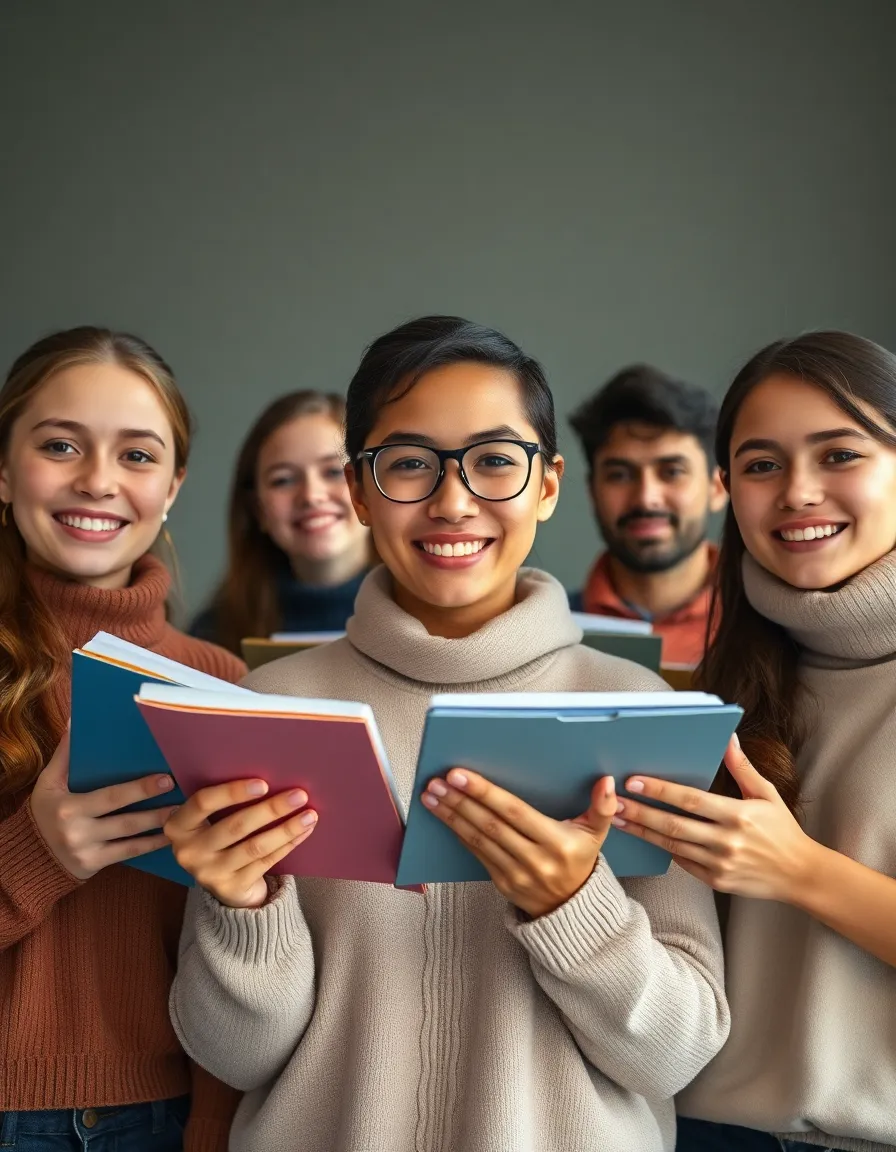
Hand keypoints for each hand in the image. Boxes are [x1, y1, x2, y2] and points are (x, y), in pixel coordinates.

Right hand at [29, 727, 179, 880]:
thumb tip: (74, 722)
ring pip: (130, 839)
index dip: (139, 789)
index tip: (165, 779)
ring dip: (158, 828)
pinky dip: (149, 846)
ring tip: (182, 816)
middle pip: (125, 821)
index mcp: (69, 808)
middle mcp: (78, 832)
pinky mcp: (94, 865)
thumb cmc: (44, 811)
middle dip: (155, 811)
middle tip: (182, 798)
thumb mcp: (48, 783)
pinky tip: (168, 838)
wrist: (30, 854)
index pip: (110, 797)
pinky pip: (127, 855)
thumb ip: (64, 755)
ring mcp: (87, 852)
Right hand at [165, 780, 317, 908]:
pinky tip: (303, 831)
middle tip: (300, 795)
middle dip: (271, 809)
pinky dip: (287, 845)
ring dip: (286, 828)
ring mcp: (209, 873)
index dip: (233, 792)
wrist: (223, 883)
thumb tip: (271, 773)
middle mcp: (189, 851)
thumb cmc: (221, 836)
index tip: (264, 784)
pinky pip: (265, 862)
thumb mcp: (211, 819)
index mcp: (178, 826)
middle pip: (235, 826)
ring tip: (310, 814)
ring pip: (255, 847)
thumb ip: (225, 802)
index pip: (203, 802)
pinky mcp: (230, 888)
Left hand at [422, 768, 617, 917]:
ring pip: (478, 839)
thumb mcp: (597, 834)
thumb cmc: (581, 861)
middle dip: (459, 801)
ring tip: (431, 795)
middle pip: (490, 825)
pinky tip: (444, 816)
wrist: (574, 910)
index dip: (485, 793)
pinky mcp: (501, 883)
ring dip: (451, 815)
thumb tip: (608, 781)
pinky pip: (476, 854)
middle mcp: (534, 859)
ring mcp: (515, 874)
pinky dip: (458, 833)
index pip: (514, 812)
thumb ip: (603, 808)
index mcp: (556, 842)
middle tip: (436, 781)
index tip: (459, 775)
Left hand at [612, 735, 813, 901]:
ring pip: (673, 846)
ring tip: (618, 820)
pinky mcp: (716, 881)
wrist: (800, 875)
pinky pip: (682, 863)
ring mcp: (720, 864)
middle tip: (614, 802)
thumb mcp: (766, 794)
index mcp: (738, 815)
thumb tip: (728, 737)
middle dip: (641, 813)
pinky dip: (663, 850)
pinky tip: (644, 837)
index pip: (690, 800)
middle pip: (674, 825)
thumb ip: (742, 767)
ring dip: (643, 832)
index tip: (634, 781)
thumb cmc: (783, 830)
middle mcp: (727, 841)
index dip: (659, 791)